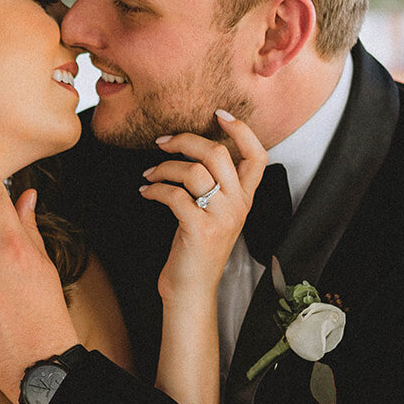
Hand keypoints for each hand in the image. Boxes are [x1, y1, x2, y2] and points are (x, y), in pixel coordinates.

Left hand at [141, 111, 267, 304]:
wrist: (191, 289)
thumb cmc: (197, 248)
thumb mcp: (215, 214)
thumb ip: (215, 185)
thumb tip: (192, 150)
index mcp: (245, 198)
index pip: (258, 156)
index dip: (242, 131)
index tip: (219, 114)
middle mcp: (238, 205)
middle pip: (217, 154)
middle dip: (185, 140)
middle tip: (162, 142)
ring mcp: (220, 218)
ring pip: (193, 172)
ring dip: (163, 167)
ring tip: (149, 174)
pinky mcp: (199, 229)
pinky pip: (174, 195)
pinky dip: (154, 189)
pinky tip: (146, 192)